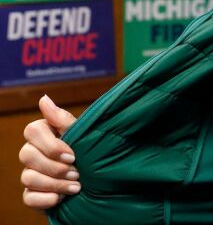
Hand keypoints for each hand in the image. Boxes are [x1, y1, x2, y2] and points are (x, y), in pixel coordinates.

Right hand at [20, 95, 79, 209]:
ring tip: (77, 186)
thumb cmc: (89, 150)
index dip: (50, 145)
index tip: (72, 156)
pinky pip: (28, 198)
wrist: (100, 178)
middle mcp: (33, 152)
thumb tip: (44, 99)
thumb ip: (63, 120)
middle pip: (26, 155)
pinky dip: (46, 199)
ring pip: (27, 177)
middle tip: (77, 172)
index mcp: (44, 134)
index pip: (31, 131)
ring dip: (55, 184)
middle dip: (54, 167)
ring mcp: (31, 173)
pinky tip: (62, 198)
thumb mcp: (82, 134)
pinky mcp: (33, 194)